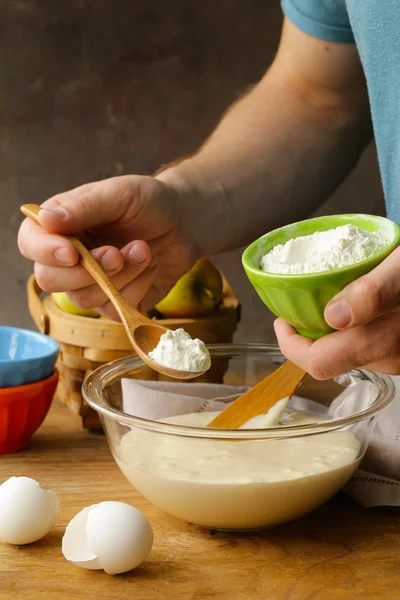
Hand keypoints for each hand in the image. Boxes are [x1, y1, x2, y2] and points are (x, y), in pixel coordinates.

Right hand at [18, 175, 199, 318]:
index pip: (30, 243)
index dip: (45, 252)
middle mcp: (68, 257)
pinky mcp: (114, 302)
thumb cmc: (150, 202)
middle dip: (88, 270)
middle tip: (118, 253)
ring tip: (144, 250)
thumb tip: (45, 219)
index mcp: (60, 225)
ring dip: (121, 275)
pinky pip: (114, 309)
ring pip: (84, 298)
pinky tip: (150, 266)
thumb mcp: (120, 194)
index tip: (72, 252)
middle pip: (50, 280)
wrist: (185, 224)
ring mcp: (90, 283)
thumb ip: (84, 207)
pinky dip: (138, 287)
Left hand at [274, 247, 399, 378]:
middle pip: (328, 358)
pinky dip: (345, 326)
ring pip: (344, 351)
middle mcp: (386, 358)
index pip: (319, 362)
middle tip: (295, 308)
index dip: (291, 345)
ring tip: (319, 301)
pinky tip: (346, 301)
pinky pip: (360, 343)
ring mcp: (391, 355)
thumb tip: (333, 316)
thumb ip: (372, 292)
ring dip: (325, 330)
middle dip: (305, 335)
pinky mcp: (394, 347)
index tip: (281, 321)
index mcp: (382, 342)